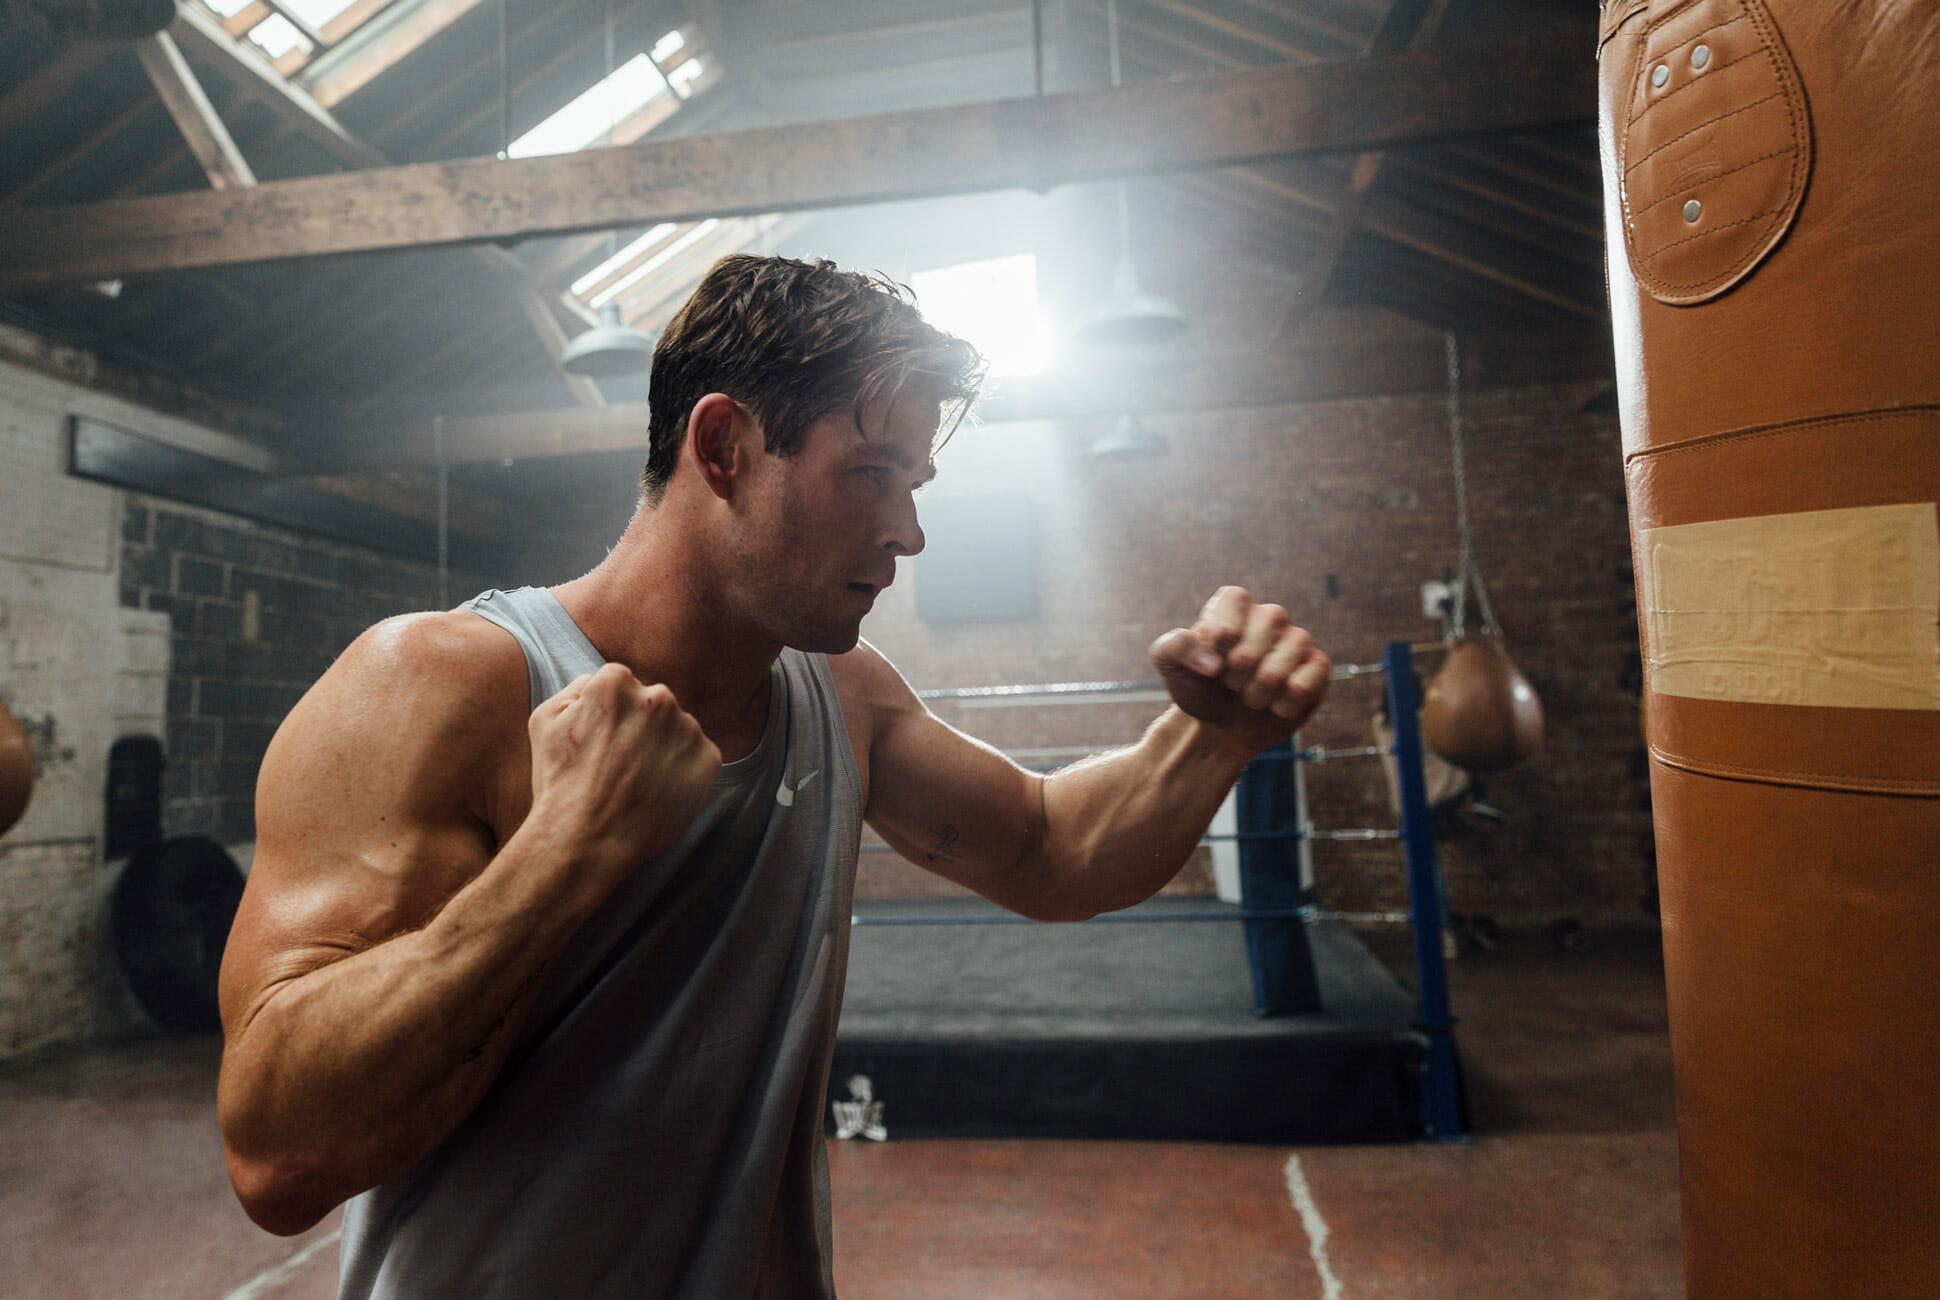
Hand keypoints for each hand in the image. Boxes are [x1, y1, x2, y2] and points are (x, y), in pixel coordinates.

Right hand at [527, 663, 721, 883]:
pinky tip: (658, 790)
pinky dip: (684, 770)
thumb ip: (576, 688)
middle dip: (640, 726)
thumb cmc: (559, 782)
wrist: (585, 839)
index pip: (621, 684)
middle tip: (619, 764)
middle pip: (652, 703)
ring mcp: (687, 728)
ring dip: (663, 747)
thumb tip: (600, 681)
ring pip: (677, 728)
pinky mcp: (708, 759)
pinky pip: (698, 755)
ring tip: (637, 781)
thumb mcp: (545, 719)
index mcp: (616, 681)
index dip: (608, 715)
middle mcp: (657, 697)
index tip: (601, 741)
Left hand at [1150, 587, 1330, 754]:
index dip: (1222, 631)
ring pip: (1289, 654)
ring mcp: (1297, 640)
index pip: (1235, 597)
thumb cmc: (1199, 688)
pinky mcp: (1316, 667)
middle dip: (1239, 666)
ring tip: (1250, 697)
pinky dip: (1283, 704)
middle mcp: (1269, 617)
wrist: (1221, 728)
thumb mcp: (1170, 668)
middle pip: (1268, 622)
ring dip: (1260, 690)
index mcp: (1234, 606)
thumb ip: (1173, 648)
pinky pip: (1306, 682)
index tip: (1212, 658)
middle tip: (1230, 682)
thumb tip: (1211, 661)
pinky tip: (1275, 706)